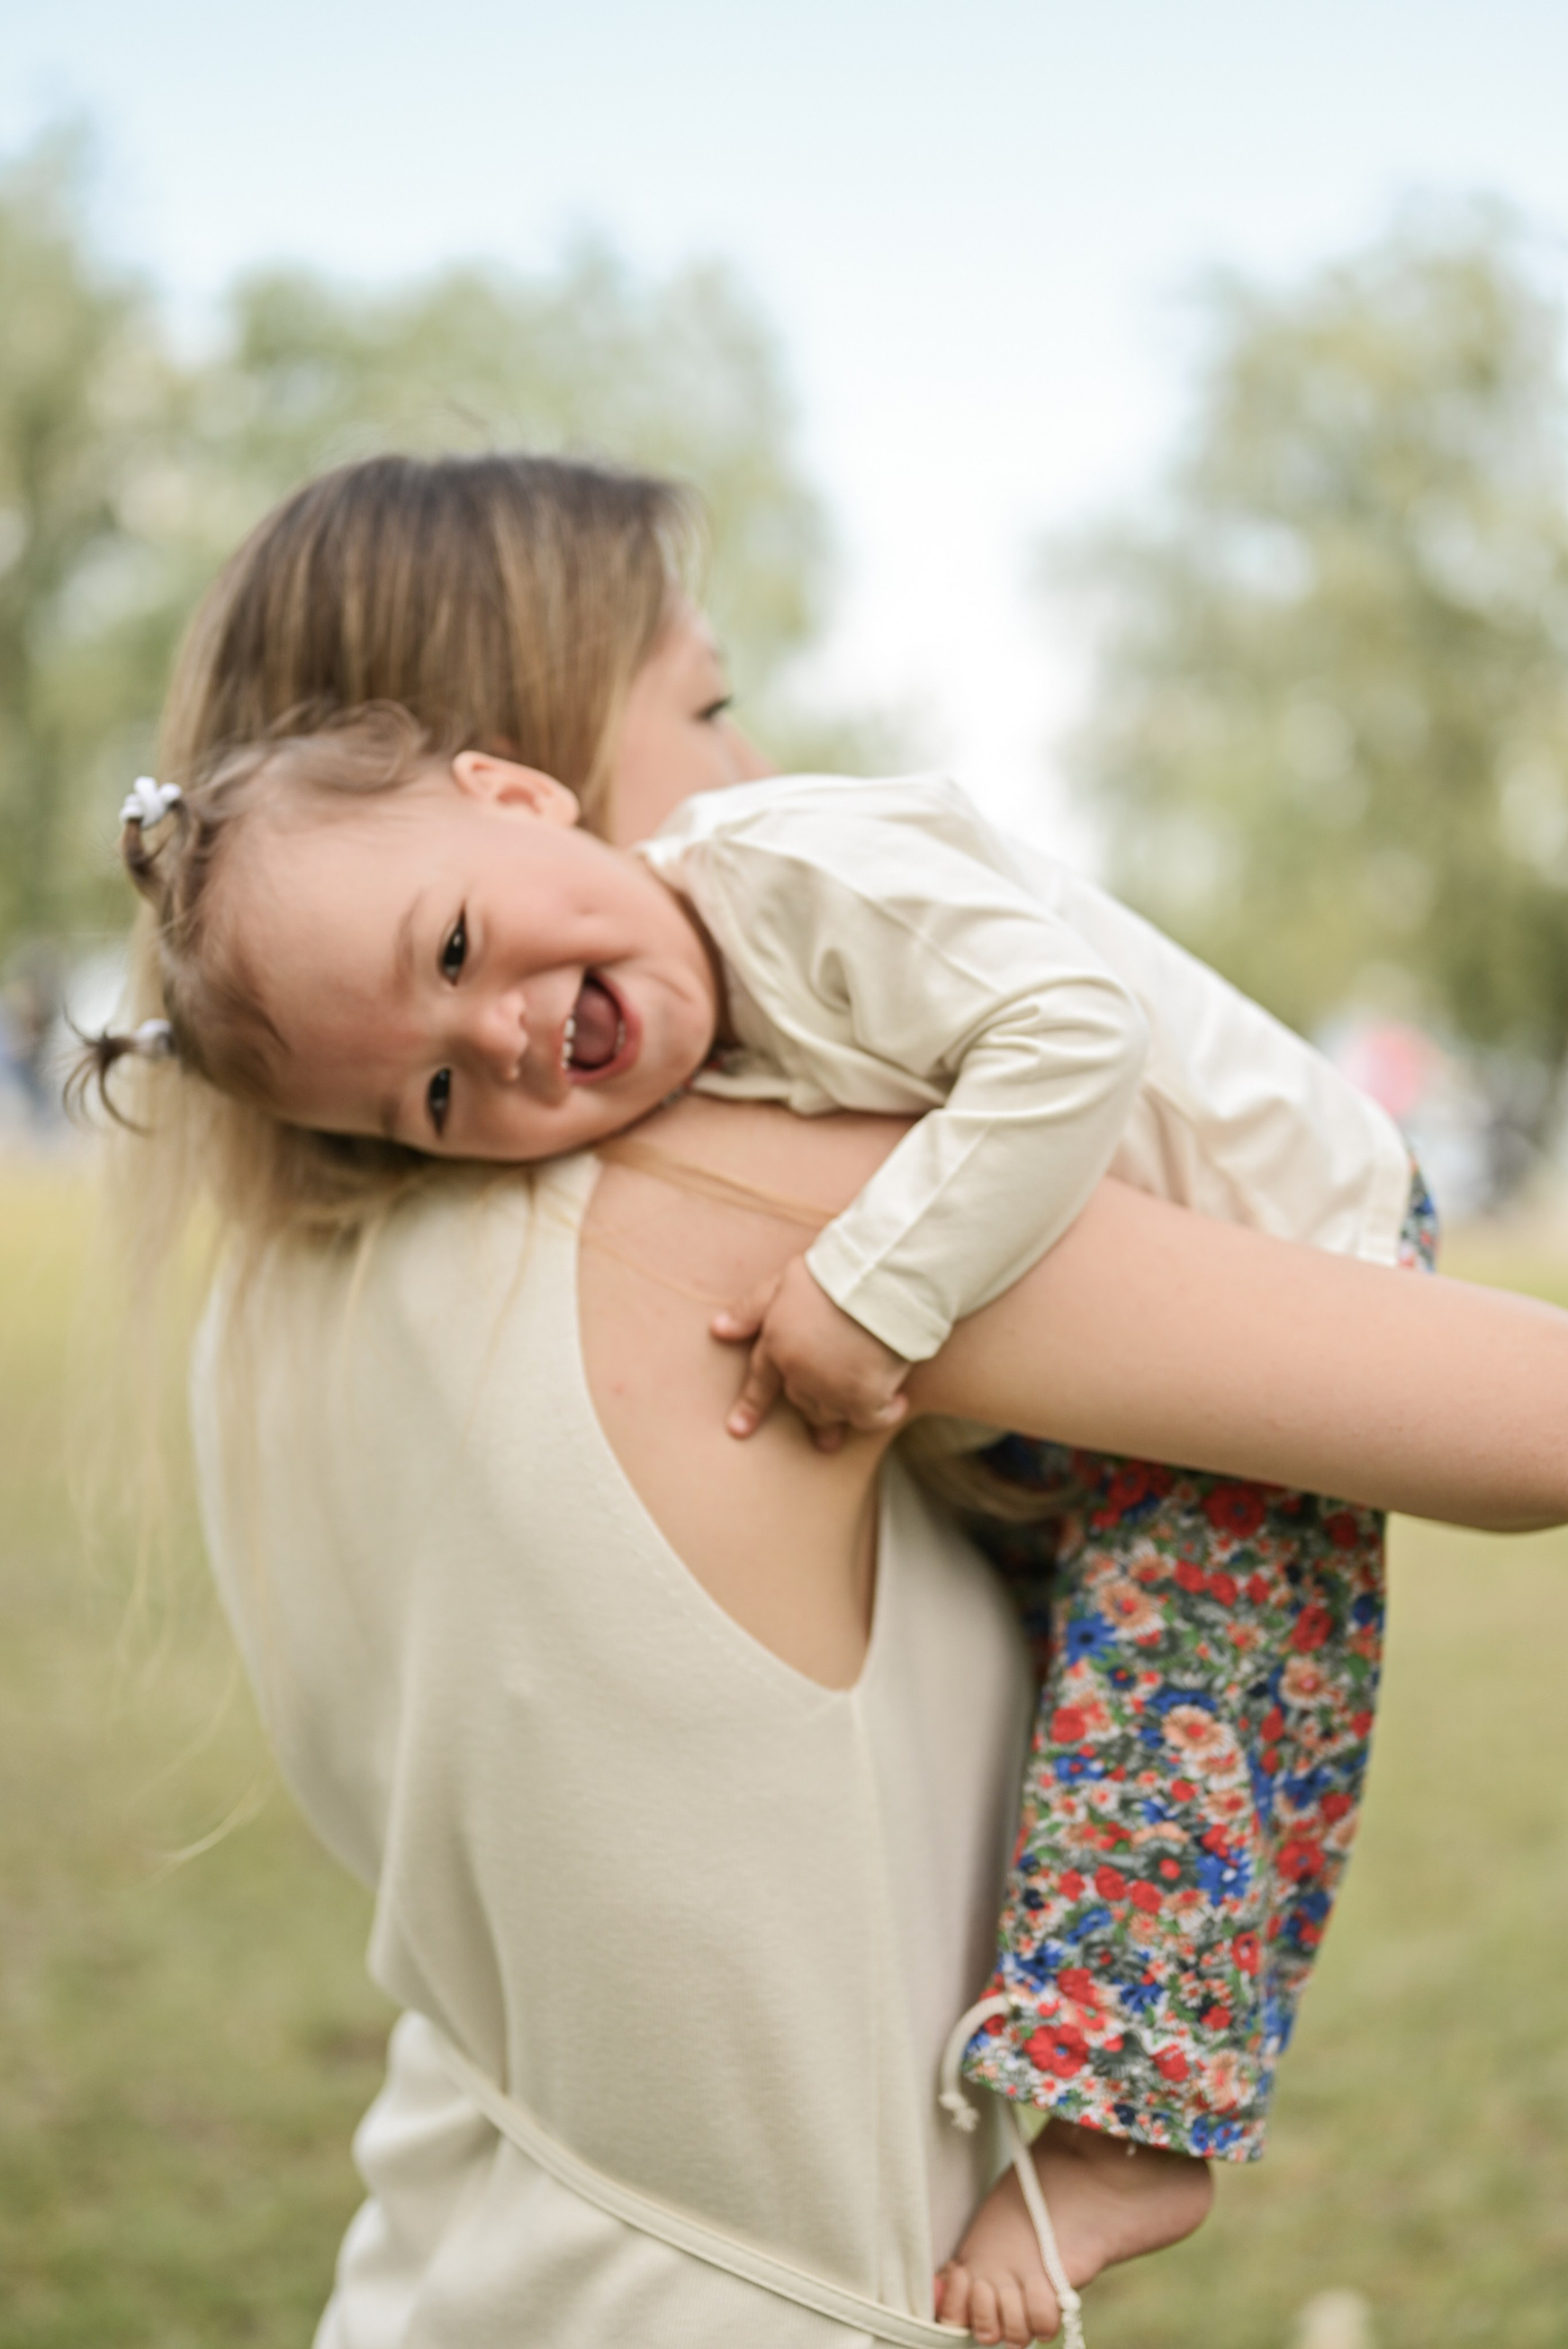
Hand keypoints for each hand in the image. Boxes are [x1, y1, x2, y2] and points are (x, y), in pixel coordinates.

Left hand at [712, 1255, 910, 1450]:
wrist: (882, 1278)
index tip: (738, 1430)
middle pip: (801, 1401)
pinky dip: (884, 1412)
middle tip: (835, 1406)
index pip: (760, 1381)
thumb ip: (752, 1308)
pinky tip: (895, 1400)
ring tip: (868, 1388)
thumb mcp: (785, 1281)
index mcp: (777, 1343)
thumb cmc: (837, 1272)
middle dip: (815, 1402)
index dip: (750, 1406)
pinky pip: (870, 1420)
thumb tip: (717, 1330)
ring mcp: (831, 1388)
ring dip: (847, 1406)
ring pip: (832, 1414)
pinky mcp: (865, 1398)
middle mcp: (798, 1372)